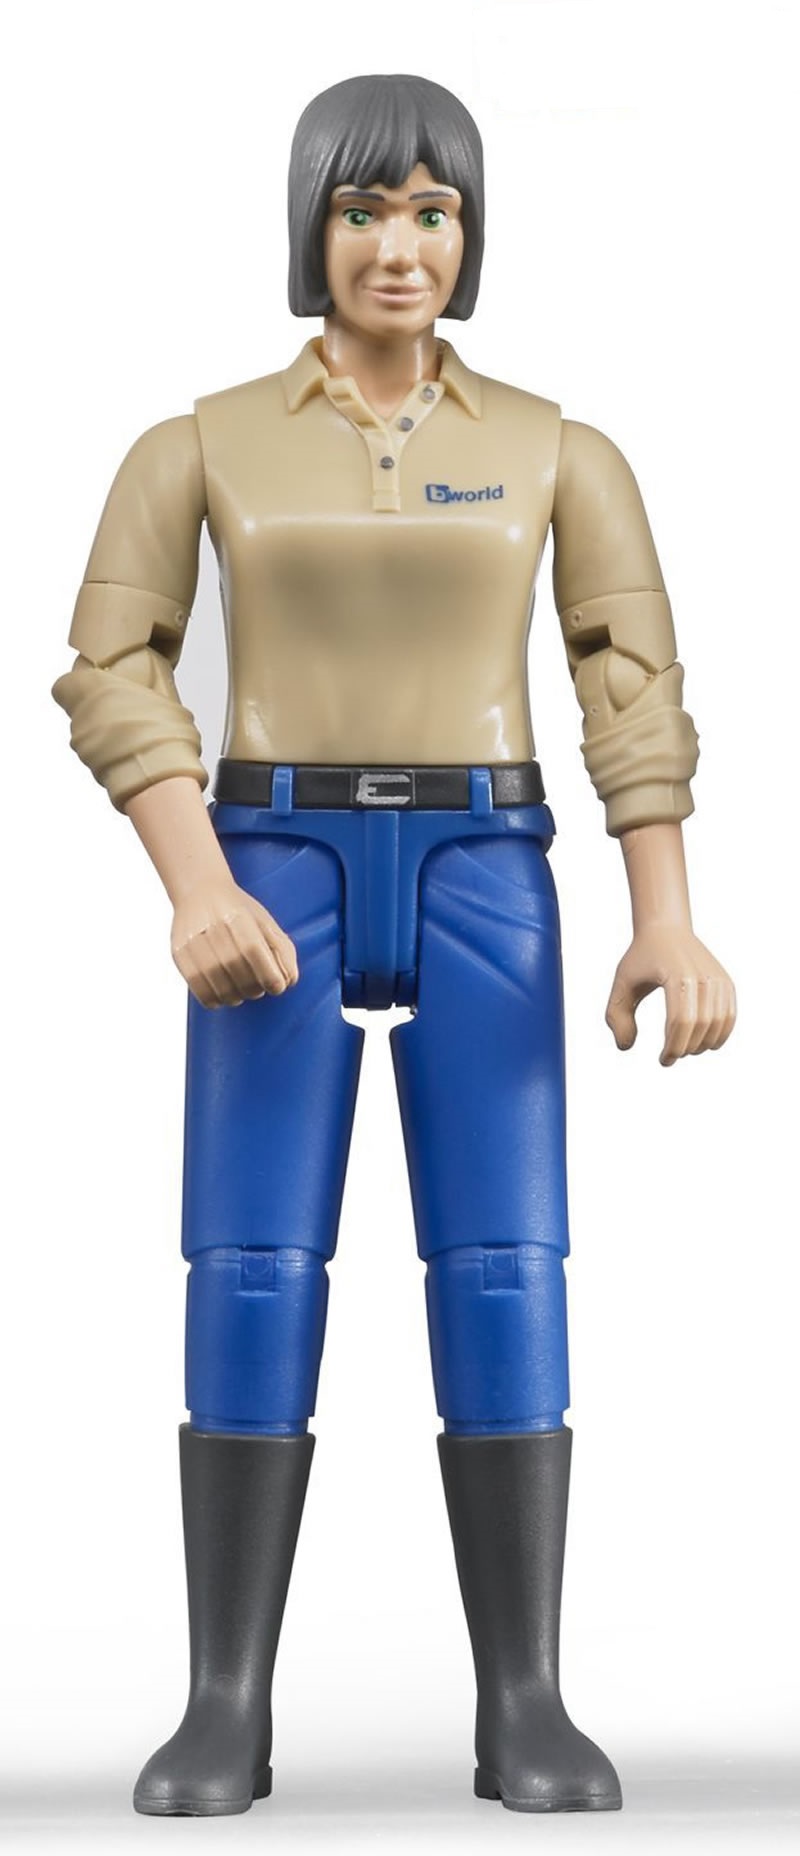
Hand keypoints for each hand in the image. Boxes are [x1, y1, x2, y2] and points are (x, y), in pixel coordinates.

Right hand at [171, 878, 298, 1007]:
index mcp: (238, 917)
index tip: (278, 986)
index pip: (255, 953)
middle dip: (256, 989)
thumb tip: (288, 981)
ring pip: (222, 989)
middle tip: (258, 985)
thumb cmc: (239, 912)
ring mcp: (193, 943)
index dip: (271, 976)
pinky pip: (200, 991)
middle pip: (240, 975)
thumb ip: (283, 951)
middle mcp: (213, 929)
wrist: (199, 891)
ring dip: (238, 997)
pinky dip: (216, 1000)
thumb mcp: (266, 922)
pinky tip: (223, 993)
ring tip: (241, 989)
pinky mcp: (179, 954)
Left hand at [605, 925, 735, 1065]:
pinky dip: (720, 1034)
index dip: (673, 1047)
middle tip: (672, 1056)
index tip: (663, 1060)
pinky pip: (729, 1015)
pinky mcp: (726, 982)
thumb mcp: (622, 985)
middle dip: (686, 1048)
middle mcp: (702, 976)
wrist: (666, 929)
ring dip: (703, 1044)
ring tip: (686, 1049)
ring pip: (718, 1023)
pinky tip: (705, 1044)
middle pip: (700, 1025)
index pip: (681, 1020)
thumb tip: (625, 1047)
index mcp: (677, 974)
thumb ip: (617, 1016)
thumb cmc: (642, 958)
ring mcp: (717, 978)